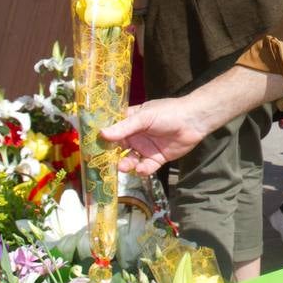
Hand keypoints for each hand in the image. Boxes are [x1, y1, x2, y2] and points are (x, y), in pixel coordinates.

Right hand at [101, 64, 282, 172]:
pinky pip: (145, 167)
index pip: (111, 130)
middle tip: (102, 164)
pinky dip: (142, 170)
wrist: (195, 120)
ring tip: (125, 166)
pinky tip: (142, 168)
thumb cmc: (169, 112)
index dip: (101, 138)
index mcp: (131, 121)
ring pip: (130, 160)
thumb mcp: (145, 117)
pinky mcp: (157, 158)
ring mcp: (146, 148)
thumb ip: (125, 127)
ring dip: (126, 164)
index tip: (88, 147)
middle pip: (118, 148)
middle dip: (110, 156)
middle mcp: (136, 135)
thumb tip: (102, 134)